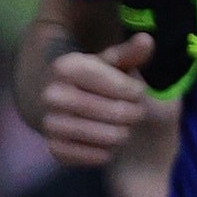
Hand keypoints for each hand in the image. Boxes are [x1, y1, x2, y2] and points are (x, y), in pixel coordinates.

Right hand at [40, 32, 152, 165]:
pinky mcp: (54, 149)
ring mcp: (50, 123)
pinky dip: (107, 151)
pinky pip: (97, 156)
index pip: (119, 86)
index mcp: (66, 67)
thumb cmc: (93, 80)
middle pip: (117, 113)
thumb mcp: (111, 64)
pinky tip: (106, 141)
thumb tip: (146, 40)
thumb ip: (130, 54)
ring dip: (123, 133)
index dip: (135, 91)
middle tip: (134, 112)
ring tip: (122, 126)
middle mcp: (52, 95)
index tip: (137, 91)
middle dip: (133, 113)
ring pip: (109, 137)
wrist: (58, 103)